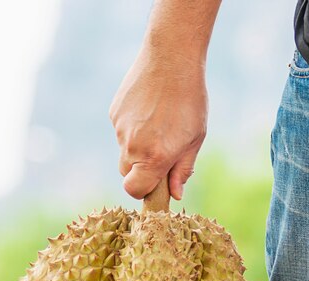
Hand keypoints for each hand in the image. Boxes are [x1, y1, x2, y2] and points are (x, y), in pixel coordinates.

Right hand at [109, 47, 207, 201]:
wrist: (170, 59)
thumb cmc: (190, 101)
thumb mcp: (195, 139)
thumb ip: (182, 169)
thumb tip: (174, 193)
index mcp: (154, 157)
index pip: (133, 190)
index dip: (144, 190)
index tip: (157, 184)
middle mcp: (132, 145)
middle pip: (127, 173)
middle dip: (142, 170)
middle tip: (164, 153)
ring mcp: (120, 128)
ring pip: (125, 151)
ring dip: (139, 148)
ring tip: (161, 125)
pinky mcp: (114, 112)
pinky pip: (122, 131)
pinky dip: (133, 129)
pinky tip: (150, 111)